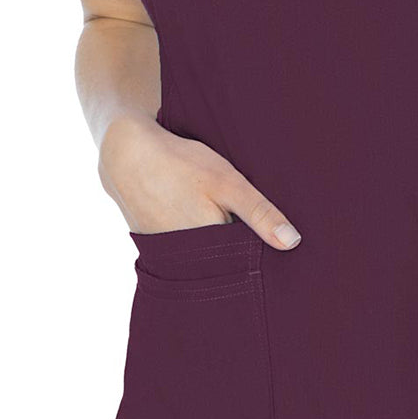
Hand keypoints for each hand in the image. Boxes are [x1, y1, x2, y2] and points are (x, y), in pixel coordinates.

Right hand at [97, 114, 301, 250]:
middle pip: (223, 264)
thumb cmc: (180, 165)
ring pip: (202, 257)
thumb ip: (259, 213)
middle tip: (244, 227)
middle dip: (237, 253)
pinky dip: (194, 239)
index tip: (274, 248)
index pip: (243, 265)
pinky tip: (196, 216)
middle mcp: (184, 260)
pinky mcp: (154, 245)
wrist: (125, 153)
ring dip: (214, 246)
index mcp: (207, 250)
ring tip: (220, 220)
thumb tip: (291, 243)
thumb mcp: (228, 182)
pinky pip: (183, 250)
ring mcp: (166, 255)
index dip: (258, 254)